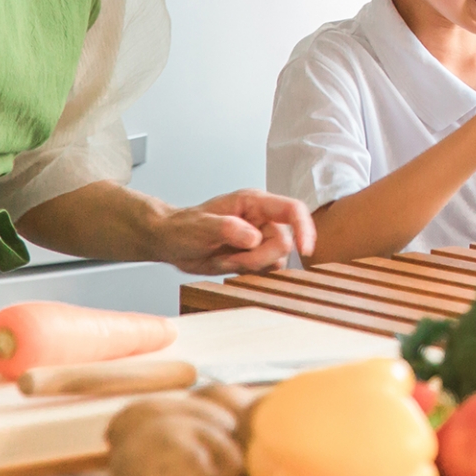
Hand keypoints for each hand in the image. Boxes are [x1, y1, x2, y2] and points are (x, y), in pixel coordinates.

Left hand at [149, 189, 316, 274]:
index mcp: (254, 202)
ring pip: (275, 259)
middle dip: (258, 258)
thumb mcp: (201, 227)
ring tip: (224, 259)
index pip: (292, 210)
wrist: (170, 243)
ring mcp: (260, 237)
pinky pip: (265, 269)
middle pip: (283, 242)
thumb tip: (254, 238)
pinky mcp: (255, 255)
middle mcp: (262, 219)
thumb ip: (228, 229)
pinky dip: (247, 272)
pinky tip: (227, 265)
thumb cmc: (182, 228)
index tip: (305, 249)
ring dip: (249, 266)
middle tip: (229, 259)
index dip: (304, 228)